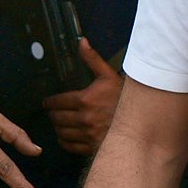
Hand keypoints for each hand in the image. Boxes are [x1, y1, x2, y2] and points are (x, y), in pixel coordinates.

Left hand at [42, 39, 122, 155]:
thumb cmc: (124, 97)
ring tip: (58, 123)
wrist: (141, 120)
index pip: (57, 102)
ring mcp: (87, 134)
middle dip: (52, 114)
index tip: (46, 103)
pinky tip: (66, 136)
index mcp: (85, 100)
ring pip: (61, 132)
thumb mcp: (108, 75)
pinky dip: (65, 141)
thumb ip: (92, 59)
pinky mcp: (92, 146)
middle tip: (52, 112)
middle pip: (57, 118)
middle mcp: (84, 118)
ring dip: (57, 127)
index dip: (49, 102)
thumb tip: (81, 42)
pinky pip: (70, 146)